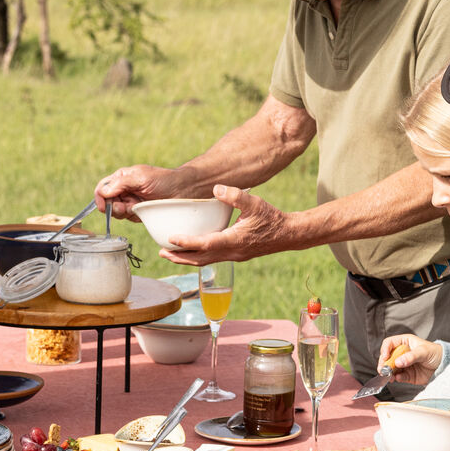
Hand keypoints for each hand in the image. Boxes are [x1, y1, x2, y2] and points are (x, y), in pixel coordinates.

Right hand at [94, 164, 199, 219]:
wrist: (183, 191)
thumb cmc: (164, 179)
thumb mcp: (140, 177)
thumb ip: (121, 184)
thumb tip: (103, 193)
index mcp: (122, 178)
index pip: (102, 189)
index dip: (100, 198)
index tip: (104, 206)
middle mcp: (124, 190)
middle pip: (107, 203)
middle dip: (113, 207)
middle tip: (124, 207)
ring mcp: (131, 202)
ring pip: (117, 213)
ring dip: (123, 213)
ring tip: (135, 208)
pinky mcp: (139, 213)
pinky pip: (128, 219)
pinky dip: (132, 217)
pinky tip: (141, 212)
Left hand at [158, 185, 294, 265]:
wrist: (288, 235)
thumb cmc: (272, 218)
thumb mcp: (255, 203)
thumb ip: (235, 195)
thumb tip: (216, 189)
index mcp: (234, 240)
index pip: (206, 244)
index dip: (187, 243)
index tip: (171, 239)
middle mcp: (232, 252)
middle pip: (200, 259)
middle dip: (180, 257)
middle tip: (161, 252)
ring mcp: (233, 256)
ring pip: (205, 261)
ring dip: (186, 259)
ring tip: (169, 254)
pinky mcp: (235, 255)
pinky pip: (212, 259)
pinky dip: (198, 257)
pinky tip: (191, 251)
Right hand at [377, 335, 443, 386]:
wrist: (445, 366)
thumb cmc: (436, 353)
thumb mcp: (424, 352)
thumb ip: (411, 356)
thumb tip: (398, 362)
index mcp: (405, 342)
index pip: (389, 343)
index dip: (385, 349)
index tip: (385, 357)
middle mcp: (402, 353)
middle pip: (387, 357)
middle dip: (384, 364)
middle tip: (383, 370)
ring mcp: (404, 365)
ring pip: (391, 369)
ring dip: (388, 373)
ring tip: (389, 376)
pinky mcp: (407, 375)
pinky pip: (398, 377)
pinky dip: (396, 378)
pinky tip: (398, 378)